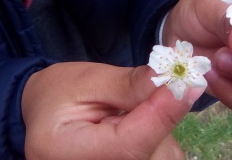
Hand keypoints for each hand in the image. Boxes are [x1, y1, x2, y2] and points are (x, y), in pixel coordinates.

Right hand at [21, 62, 204, 159]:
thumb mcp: (90, 80)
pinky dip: (159, 141)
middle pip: (151, 156)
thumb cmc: (60, 93)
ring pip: (162, 158)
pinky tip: (139, 129)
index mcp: (67, 152)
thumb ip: (132, 85)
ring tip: (133, 113)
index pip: (130, 145)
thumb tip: (176, 82)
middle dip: (162, 122)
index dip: (163, 115)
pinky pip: (160, 159)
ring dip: (162, 132)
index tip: (187, 84)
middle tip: (157, 91)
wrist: (44, 116)